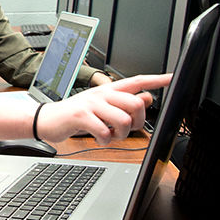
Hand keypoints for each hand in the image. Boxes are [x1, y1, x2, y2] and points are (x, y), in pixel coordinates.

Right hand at [38, 74, 171, 144]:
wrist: (47, 119)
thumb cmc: (76, 114)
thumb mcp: (101, 105)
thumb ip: (123, 101)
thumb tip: (148, 97)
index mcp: (108, 89)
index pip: (136, 81)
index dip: (155, 80)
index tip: (172, 78)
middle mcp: (101, 93)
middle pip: (136, 103)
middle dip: (137, 121)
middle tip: (126, 128)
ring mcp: (91, 104)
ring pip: (123, 120)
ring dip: (121, 135)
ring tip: (111, 135)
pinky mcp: (81, 116)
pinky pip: (105, 132)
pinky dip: (106, 141)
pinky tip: (99, 139)